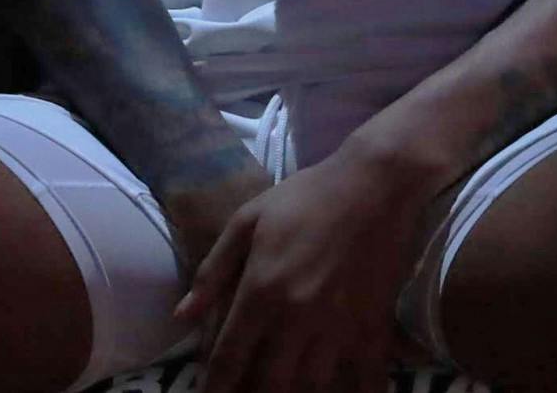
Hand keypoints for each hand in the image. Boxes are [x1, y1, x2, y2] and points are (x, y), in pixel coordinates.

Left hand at [175, 147, 431, 392]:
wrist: (374, 185)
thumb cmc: (305, 197)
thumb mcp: (247, 219)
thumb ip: (213, 271)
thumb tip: (182, 317)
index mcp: (262, 291)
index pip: (229, 357)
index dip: (214, 388)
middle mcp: (297, 318)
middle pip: (269, 383)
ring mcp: (338, 328)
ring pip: (311, 387)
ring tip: (282, 389)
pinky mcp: (374, 328)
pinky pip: (366, 379)